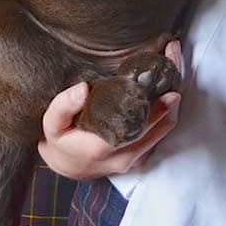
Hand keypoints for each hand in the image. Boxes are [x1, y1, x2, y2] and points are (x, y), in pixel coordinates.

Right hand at [37, 41, 182, 179]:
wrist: (67, 166)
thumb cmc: (60, 141)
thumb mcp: (51, 124)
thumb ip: (63, 106)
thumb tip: (83, 88)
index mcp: (103, 148)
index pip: (139, 129)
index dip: (158, 109)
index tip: (170, 89)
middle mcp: (125, 156)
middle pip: (161, 126)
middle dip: (172, 95)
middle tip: (174, 59)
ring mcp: (136, 158)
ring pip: (166, 130)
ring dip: (174, 101)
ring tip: (174, 67)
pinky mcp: (141, 156)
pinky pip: (161, 133)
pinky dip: (168, 110)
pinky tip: (167, 86)